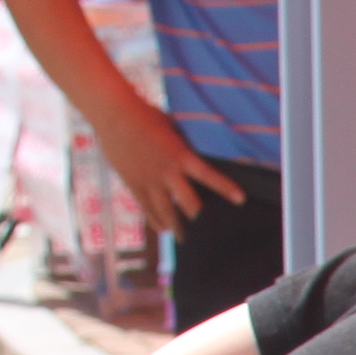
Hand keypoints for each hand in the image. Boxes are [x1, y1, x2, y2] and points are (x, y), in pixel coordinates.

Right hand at [96, 97, 242, 240]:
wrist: (114, 116)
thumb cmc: (146, 116)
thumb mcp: (172, 129)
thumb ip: (182, 146)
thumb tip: (194, 156)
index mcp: (181, 155)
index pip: (209, 175)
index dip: (226, 188)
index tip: (240, 200)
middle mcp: (167, 172)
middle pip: (188, 202)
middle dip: (197, 214)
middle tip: (204, 224)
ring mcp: (149, 180)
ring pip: (166, 211)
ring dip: (176, 225)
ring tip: (181, 238)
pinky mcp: (133, 184)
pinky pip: (146, 208)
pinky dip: (155, 220)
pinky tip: (162, 229)